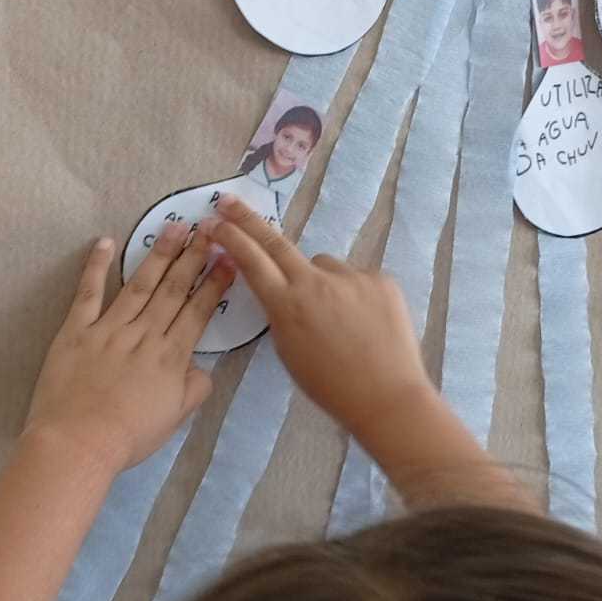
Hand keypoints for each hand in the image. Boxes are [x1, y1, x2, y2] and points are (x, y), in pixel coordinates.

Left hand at [24, 225, 233, 472]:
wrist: (78, 443)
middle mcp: (144, 334)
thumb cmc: (129, 437)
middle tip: (207, 229)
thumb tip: (202, 368)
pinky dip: (96, 266)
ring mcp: (109, 329)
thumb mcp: (174, 419)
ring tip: (174, 228)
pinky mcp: (76, 330)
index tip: (228, 260)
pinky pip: (88, 293)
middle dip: (193, 257)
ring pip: (139, 284)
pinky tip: (105, 242)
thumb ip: (193, 389)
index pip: (198, 312)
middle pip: (173, 290)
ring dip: (159, 254)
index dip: (215, 284)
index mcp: (170, 357)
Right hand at [202, 195, 432, 442]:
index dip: (230, 237)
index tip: (214, 221)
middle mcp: (314, 283)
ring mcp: (350, 277)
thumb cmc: (331, 386)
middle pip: (275, 242)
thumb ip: (283, 313)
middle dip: (248, 221)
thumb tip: (286, 290)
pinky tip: (366, 324)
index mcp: (286, 306)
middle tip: (231, 203)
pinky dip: (355, 295)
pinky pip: (357, 279)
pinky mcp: (380, 280)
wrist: (386, 397)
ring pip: (325, 267)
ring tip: (340, 320)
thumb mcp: (289, 352)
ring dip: (322, 282)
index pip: (251, 260)